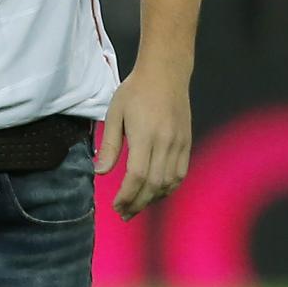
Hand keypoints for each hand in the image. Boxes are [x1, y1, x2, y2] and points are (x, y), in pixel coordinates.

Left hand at [94, 66, 192, 219]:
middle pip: (154, 184)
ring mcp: (180, 144)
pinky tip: (155, 193)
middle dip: (138, 203)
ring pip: (169, 183)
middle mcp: (166, 142)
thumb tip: (100, 173)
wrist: (166, 73)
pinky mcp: (187, 143)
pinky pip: (180, 174)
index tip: (115, 205)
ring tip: (136, 207)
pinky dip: (168, 188)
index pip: (137, 176)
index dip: (127, 195)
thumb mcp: (114, 113)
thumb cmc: (135, 91)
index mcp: (145, 135)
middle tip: (123, 214)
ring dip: (153, 199)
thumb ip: (109, 145)